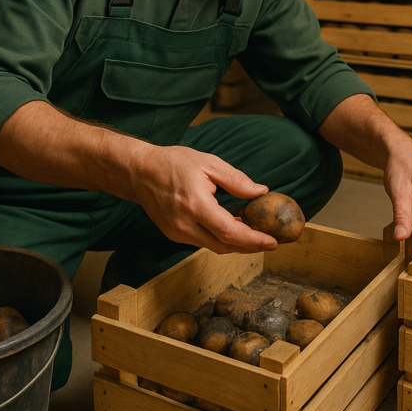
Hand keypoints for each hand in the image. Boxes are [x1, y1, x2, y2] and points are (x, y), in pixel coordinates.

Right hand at [123, 144, 277, 254]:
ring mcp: (177, 233)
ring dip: (236, 243)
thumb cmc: (173, 163)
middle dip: (250, 246)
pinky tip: (232, 228)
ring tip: (255, 233)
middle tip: (270, 241)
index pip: (229, 232)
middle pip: (224, 246)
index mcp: (195, 205)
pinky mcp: (173, 235)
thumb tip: (261, 192)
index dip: (254, 240)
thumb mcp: (209, 163)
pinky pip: (203, 242)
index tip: (273, 241)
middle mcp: (184, 224)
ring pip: (214, 247)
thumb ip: (236, 180)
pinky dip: (221, 239)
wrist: (139, 171)